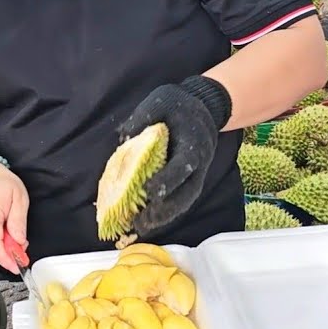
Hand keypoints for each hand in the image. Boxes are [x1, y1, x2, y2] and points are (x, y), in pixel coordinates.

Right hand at [0, 163, 29, 274]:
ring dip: (2, 249)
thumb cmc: (0, 183)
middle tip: (21, 250)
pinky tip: (2, 234)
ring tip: (12, 235)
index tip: (17, 266)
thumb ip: (19, 221)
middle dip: (7, 256)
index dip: (7, 260)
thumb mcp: (19, 197)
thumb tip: (19, 241)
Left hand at [115, 76, 230, 237]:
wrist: (203, 106)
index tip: (148, 191)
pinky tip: (148, 221)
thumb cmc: (177, 105)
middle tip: (141, 220)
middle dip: (164, 209)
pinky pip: (182, 201)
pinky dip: (166, 213)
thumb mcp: (160, 100)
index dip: (167, 180)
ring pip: (185, 202)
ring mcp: (197, 175)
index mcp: (193, 144)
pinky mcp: (191, 181)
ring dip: (164, 217)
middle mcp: (199, 164)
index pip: (183, 166)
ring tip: (141, 227)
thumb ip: (143, 117)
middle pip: (186, 193)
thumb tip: (124, 138)